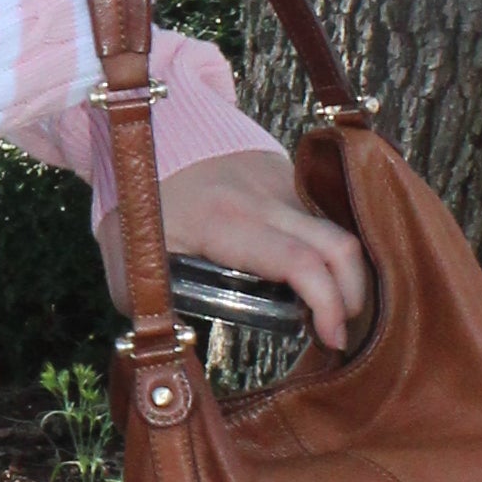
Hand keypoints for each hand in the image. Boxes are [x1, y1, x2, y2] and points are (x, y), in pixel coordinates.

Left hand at [99, 152, 372, 355]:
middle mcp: (263, 197)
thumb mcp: (128, 264)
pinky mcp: (285, 172)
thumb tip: (178, 353)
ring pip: (335, 229)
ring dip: (344, 272)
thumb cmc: (132, 203)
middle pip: (339, 246)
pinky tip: (312, 272)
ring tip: (328, 305)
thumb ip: (153, 311)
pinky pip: (319, 215)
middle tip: (339, 329)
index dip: (328, 305)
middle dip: (353, 296)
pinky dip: (326, 249)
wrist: (145, 129)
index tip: (330, 338)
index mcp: (225, 222)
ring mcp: (280, 179)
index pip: (300, 263)